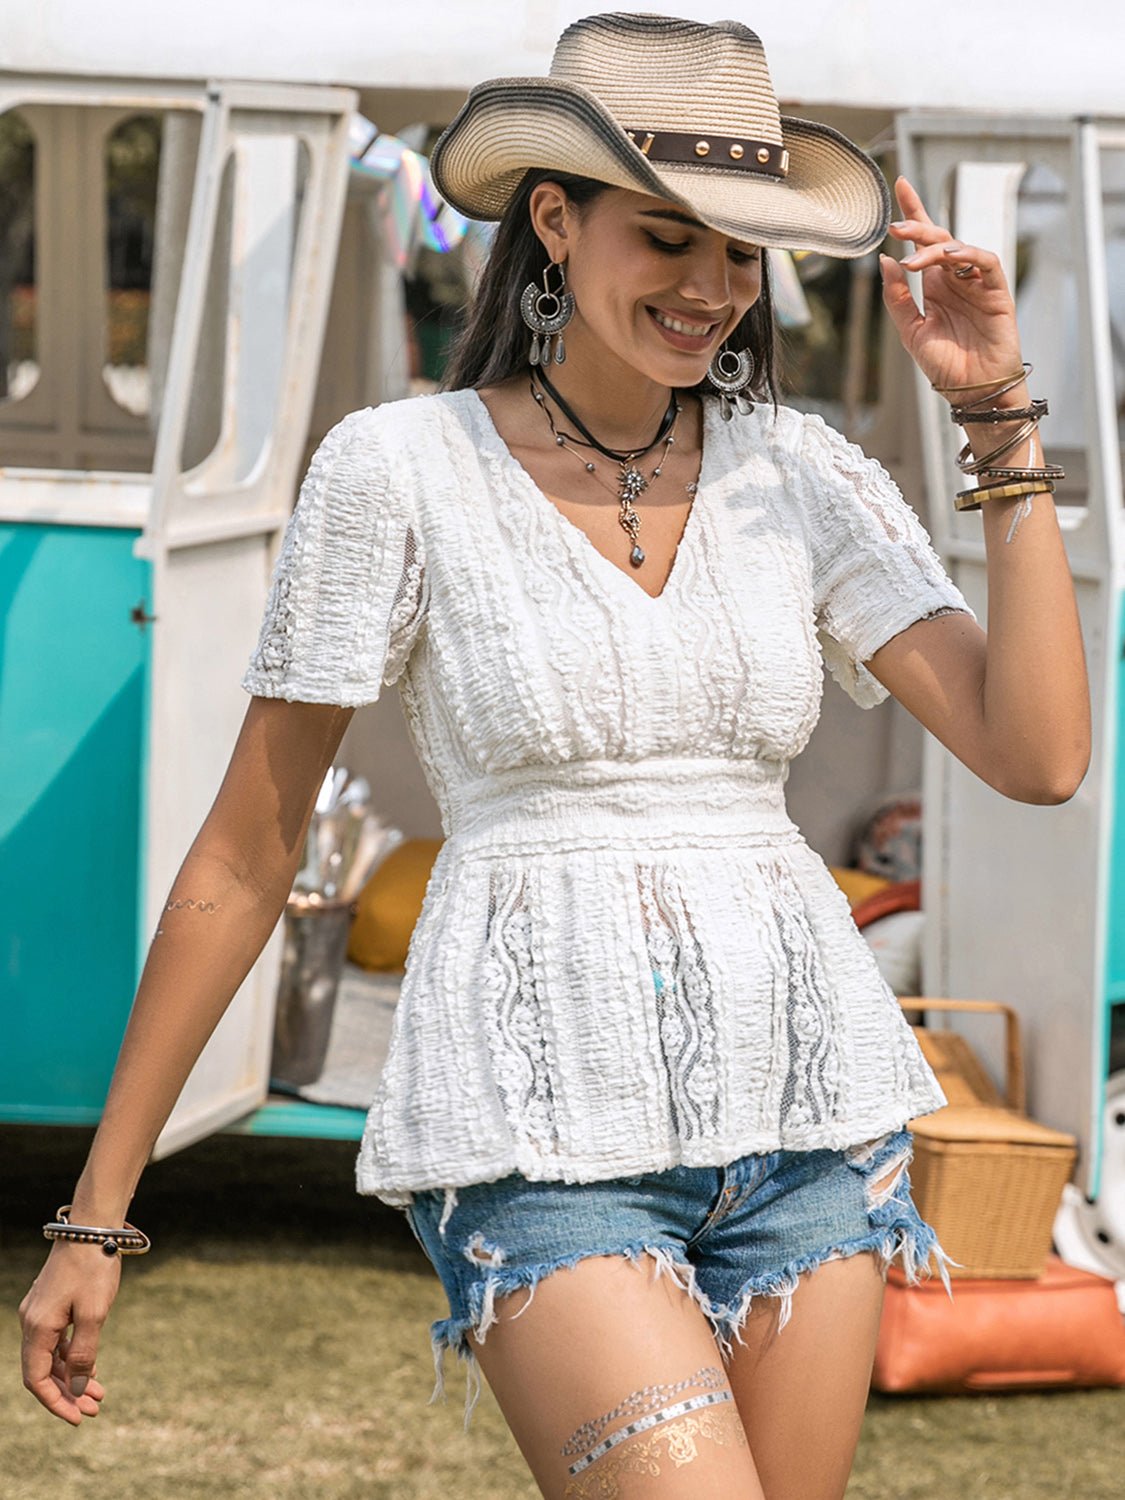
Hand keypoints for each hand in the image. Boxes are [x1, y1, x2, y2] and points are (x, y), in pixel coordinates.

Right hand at [19, 1242, 118, 1423]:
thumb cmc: (94, 1268)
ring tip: (99, 1393)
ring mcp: (41, 1312)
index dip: (56, 1402)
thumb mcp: (94, 1314)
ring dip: (73, 1376)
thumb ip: (82, 1353)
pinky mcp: (53, 1303)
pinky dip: (72, 1355)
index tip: (78, 1418)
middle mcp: (32, 1322)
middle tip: (95, 1409)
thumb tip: (75, 1388)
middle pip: (44, 1371)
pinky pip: (57, 1340)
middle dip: (68, 1393)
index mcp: (36, 1327)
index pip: (37, 1379)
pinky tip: (91, 1366)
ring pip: (52, 1356)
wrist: (93, 1227)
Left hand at [879, 175, 1025, 398]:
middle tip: (897, 225)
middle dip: (919, 225)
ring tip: (913, 256)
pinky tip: (948, 258)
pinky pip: (985, 262)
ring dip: (936, 246)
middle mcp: (956, 279)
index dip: (915, 212)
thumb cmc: (945, 365)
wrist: (972, 391)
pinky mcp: (997, 292)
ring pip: (959, 248)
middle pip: (940, 239)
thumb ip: (896, 296)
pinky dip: (968, 255)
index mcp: (935, 286)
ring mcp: (977, 284)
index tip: (899, 186)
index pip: (924, 242)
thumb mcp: (911, 330)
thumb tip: (885, 259)